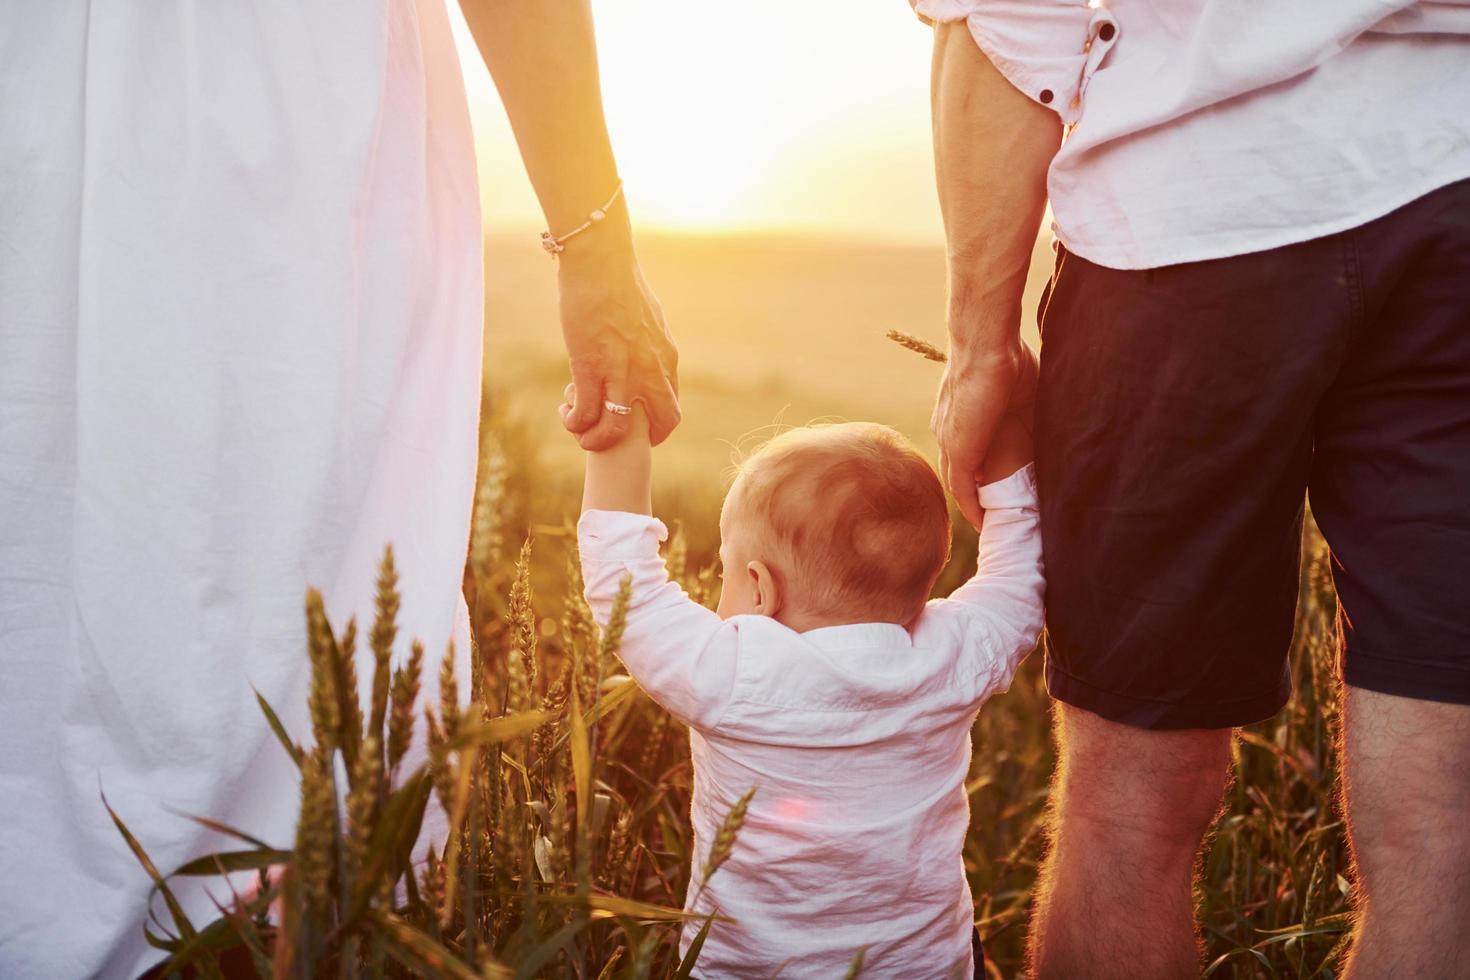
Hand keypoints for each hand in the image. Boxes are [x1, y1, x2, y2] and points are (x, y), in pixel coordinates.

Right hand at [556, 232, 679, 450]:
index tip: (637, 426)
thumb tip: (639, 354)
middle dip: (638, 442)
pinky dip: (575, 421)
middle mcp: (650, 369)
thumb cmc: (618, 282)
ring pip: (616, 430)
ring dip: (597, 440)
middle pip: (661, 424)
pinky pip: (585, 413)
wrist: (600, 262)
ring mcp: (621, 370)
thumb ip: (649, 344)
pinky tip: (567, 413)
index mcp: (665, 357)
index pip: (672, 405)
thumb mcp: (648, 318)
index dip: (656, 425)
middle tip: (613, 439)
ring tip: (581, 434)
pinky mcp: (590, 366)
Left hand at [931, 339, 1036, 528]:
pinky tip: (982, 523)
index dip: (980, 470)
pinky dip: (971, 507)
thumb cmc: (1009, 356)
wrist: (987, 345)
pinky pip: (962, 488)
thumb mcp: (1023, 392)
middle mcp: (949, 430)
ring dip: (974, 504)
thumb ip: (1030, 412)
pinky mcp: (957, 451)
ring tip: (992, 523)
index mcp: (962, 414)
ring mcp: (950, 441)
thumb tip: (1053, 425)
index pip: (967, 451)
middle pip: (959, 470)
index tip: (996, 487)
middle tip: (995, 513)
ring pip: (960, 482)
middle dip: (975, 492)